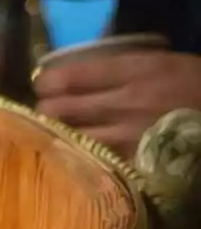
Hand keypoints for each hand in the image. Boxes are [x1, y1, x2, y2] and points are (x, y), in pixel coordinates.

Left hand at [34, 50, 200, 159]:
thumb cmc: (200, 87)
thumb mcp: (167, 64)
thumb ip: (125, 67)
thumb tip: (80, 71)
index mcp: (135, 70)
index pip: (67, 76)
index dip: (46, 83)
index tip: (44, 87)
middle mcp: (126, 102)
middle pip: (57, 109)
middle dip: (45, 111)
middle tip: (46, 114)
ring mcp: (130, 136)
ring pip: (68, 138)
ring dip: (55, 138)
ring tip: (54, 138)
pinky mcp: (137, 164)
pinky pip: (94, 163)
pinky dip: (79, 161)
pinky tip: (74, 160)